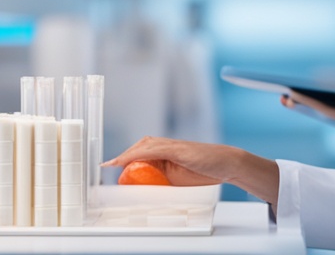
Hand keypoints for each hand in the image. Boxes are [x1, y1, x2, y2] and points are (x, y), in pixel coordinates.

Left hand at [104, 137, 279, 203]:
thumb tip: (148, 189)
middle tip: (108, 167)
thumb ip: (164, 178)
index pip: (141, 151)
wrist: (226, 164)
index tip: (110, 166)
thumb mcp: (179, 178)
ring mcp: (172, 145)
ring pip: (143, 146)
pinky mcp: (177, 148)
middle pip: (139, 146)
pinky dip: (137, 154)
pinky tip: (126, 160)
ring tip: (112, 165)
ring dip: (126, 155)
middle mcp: (167, 144)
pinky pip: (153, 149)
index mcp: (167, 151)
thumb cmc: (206, 171)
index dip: (126, 157)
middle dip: (123, 156)